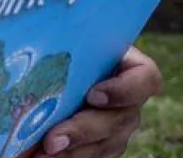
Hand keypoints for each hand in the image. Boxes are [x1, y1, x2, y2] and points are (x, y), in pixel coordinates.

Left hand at [32, 46, 162, 157]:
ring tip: (41, 154)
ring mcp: (119, 125)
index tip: (92, 95)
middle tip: (52, 140)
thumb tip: (36, 36)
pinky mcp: (104, 145)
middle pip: (120, 119)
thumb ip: (64, 40)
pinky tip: (40, 157)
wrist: (60, 68)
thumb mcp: (69, 38)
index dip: (124, 90)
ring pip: (106, 144)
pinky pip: (93, 156)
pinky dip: (68, 157)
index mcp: (130, 67)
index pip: (146, 78)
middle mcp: (129, 101)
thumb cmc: (66, 45)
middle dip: (83, 131)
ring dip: (72, 152)